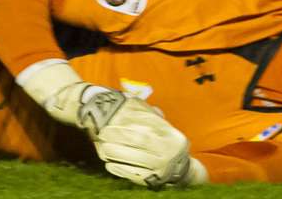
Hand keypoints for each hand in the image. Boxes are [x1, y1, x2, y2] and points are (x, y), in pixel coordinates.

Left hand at [79, 89, 197, 188]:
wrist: (179, 167)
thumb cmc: (161, 140)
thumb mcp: (159, 126)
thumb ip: (145, 114)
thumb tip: (124, 100)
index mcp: (170, 133)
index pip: (146, 125)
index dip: (126, 123)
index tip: (109, 122)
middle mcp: (169, 150)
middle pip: (140, 140)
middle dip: (119, 136)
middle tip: (103, 134)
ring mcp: (162, 166)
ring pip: (136, 158)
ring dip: (116, 152)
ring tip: (104, 148)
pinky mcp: (154, 180)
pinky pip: (135, 175)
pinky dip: (120, 169)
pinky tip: (109, 164)